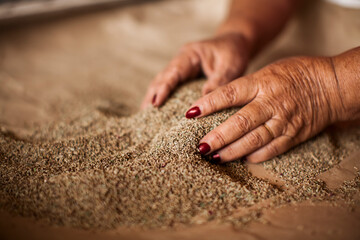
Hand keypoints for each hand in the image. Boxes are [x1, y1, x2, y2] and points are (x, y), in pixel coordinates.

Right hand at [141, 33, 250, 108]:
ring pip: (162, 84)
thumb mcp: (230, 66)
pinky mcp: (184, 79)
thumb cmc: (233, 52)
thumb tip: (202, 103)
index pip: (173, 72)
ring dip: (154, 99)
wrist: (236, 43)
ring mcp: (181, 70)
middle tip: (144, 115)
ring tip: (146, 117)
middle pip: (161, 78)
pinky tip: (158, 113)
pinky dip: (164, 100)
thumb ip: (218, 83)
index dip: (163, 88)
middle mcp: (181, 61)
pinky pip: (171, 89)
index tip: (156, 102)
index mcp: (190, 55)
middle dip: (152, 96)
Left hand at [185, 56, 345, 162]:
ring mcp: (283, 121)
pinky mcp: (293, 135)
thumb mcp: (267, 71)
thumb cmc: (295, 74)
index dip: (208, 104)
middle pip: (239, 123)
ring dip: (232, 151)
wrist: (331, 85)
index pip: (229, 94)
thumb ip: (245, 87)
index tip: (190, 113)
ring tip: (215, 157)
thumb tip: (216, 102)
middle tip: (200, 147)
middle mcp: (270, 103)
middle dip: (218, 137)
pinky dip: (255, 156)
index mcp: (261, 83)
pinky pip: (271, 150)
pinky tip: (242, 160)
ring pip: (253, 140)